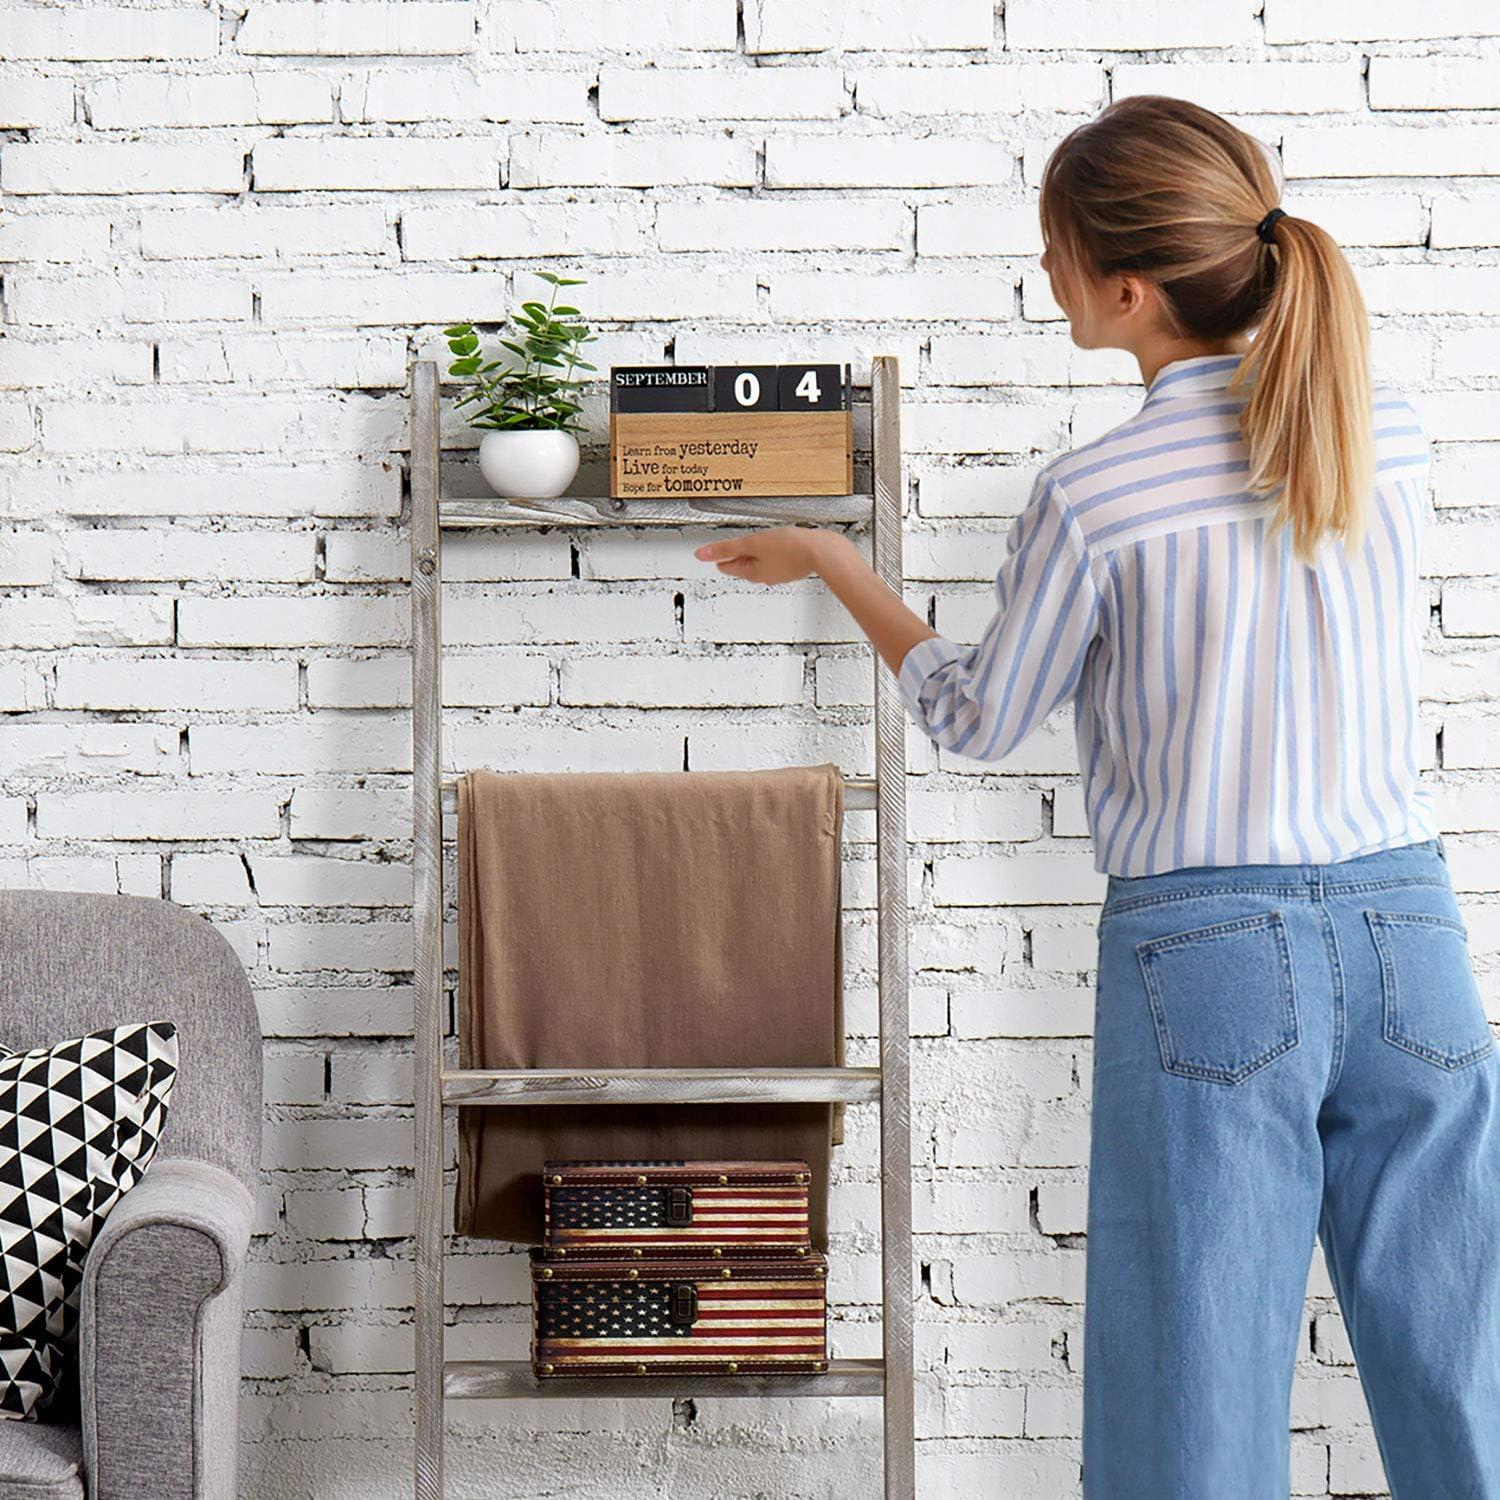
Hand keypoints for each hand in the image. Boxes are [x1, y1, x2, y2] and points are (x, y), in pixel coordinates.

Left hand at [692, 526, 827, 584]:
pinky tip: (779, 545)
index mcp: (752, 572)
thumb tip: (701, 555)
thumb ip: (725, 548)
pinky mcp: (794, 566)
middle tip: (734, 550)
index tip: (718, 553)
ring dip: (758, 553)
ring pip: (763, 563)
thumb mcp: (751, 543)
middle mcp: (766, 576)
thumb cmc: (790, 548)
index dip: (722, 556)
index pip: (728, 566)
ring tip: (757, 545)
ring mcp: (781, 572)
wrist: (821, 551)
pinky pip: (778, 560)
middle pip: (745, 566)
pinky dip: (774, 552)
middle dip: (739, 556)